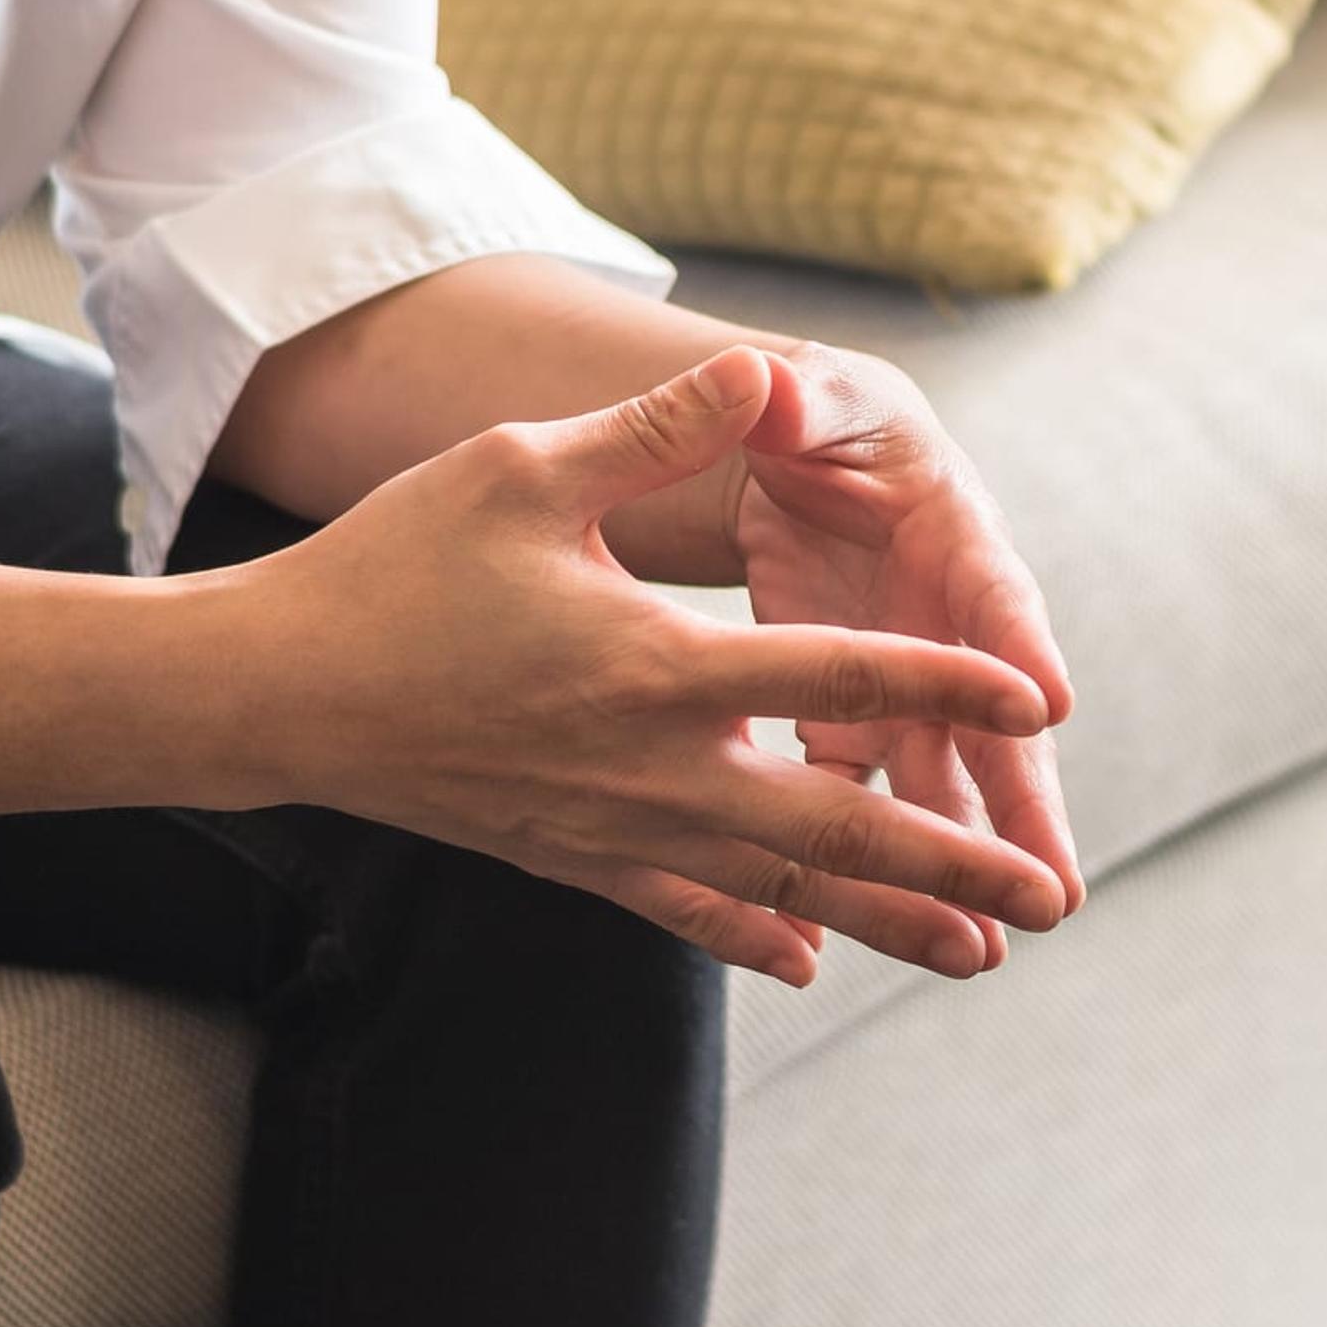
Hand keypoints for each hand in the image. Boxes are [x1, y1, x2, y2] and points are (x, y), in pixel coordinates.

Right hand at [239, 348, 1070, 985]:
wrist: (275, 689)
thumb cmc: (396, 565)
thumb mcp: (524, 471)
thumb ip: (654, 432)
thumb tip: (756, 369)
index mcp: (656, 665)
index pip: (836, 675)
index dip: (945, 683)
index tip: (1037, 701)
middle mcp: (650, 766)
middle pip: (836, 823)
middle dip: (951, 861)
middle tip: (1051, 897)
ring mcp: (610, 825)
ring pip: (776, 887)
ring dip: (882, 920)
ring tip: (976, 953)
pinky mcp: (566, 855)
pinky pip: (681, 908)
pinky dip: (750, 932)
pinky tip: (803, 958)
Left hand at [729, 346, 1083, 966]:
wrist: (796, 457)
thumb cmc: (822, 412)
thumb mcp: (817, 395)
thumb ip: (801, 400)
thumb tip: (772, 384)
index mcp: (955, 529)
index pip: (996, 588)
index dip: (1021, 644)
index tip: (1051, 702)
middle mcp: (951, 622)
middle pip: (997, 721)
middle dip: (1024, 806)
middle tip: (1055, 890)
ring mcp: (910, 682)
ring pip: (946, 781)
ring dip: (964, 861)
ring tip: (988, 947)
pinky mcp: (853, 719)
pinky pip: (866, 795)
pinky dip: (872, 861)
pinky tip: (880, 929)